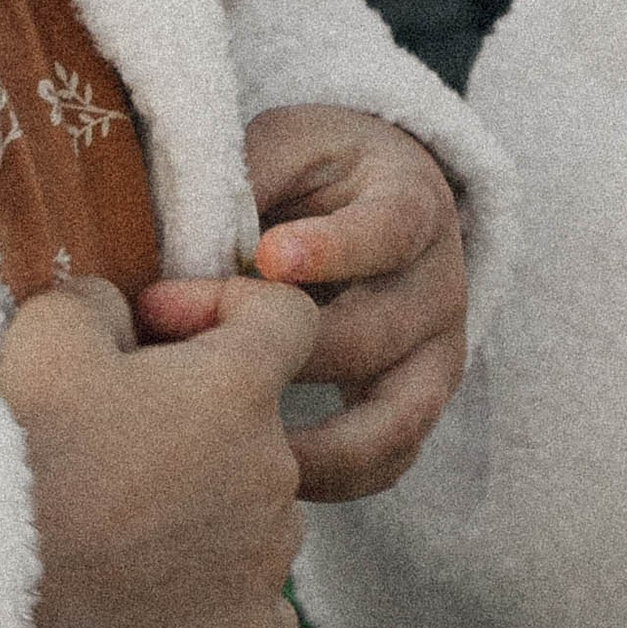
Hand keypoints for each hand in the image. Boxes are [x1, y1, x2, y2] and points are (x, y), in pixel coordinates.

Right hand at [0, 272, 317, 627]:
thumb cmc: (23, 445)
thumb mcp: (49, 328)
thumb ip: (104, 299)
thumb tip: (125, 316)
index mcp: (241, 387)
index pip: (289, 319)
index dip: (227, 309)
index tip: (160, 331)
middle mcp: (275, 470)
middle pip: (263, 425)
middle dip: (201, 419)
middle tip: (119, 437)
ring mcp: (268, 558)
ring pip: (262, 515)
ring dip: (213, 507)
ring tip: (126, 521)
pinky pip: (261, 605)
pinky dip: (223, 596)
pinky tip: (162, 591)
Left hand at [142, 109, 467, 504]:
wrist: (379, 203)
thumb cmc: (314, 176)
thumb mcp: (285, 146)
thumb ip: (245, 177)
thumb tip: (186, 241)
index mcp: (412, 204)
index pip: (389, 229)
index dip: (332, 248)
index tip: (266, 258)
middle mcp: (441, 284)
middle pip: (371, 336)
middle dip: (279, 353)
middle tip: (189, 357)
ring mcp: (438, 354)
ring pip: (392, 420)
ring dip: (310, 443)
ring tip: (233, 448)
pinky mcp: (419, 407)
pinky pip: (388, 462)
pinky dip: (332, 481)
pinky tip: (264, 476)